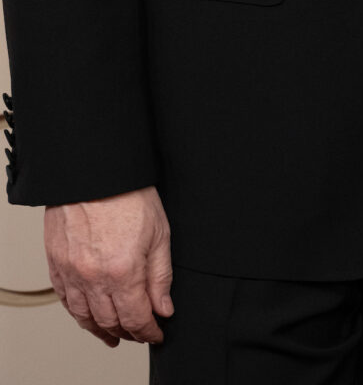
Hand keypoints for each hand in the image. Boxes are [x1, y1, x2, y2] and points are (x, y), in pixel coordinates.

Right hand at [44, 185, 172, 346]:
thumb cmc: (128, 193)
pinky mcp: (57, 264)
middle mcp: (94, 278)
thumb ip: (161, 275)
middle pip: (111, 322)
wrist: (94, 170)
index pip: (137, 318)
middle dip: (128, 332)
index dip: (149, 331)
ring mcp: (72, 273)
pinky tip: (89, 315)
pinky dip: (78, 314)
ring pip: (86, 317)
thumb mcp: (159, 232)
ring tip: (114, 334)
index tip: (157, 333)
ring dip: (101, 329)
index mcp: (123, 271)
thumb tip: (164, 308)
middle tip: (139, 333)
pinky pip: (66, 301)